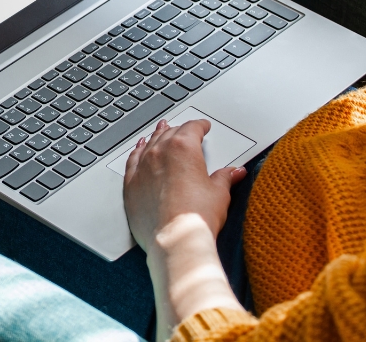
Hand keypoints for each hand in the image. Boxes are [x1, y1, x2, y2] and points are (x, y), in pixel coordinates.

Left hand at [123, 118, 246, 251]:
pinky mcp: (131, 184)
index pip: (192, 128)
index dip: (199, 126)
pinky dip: (137, 152)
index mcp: (183, 148)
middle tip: (185, 130)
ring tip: (161, 130)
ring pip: (150, 144)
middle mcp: (160, 153)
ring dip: (157, 136)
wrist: (175, 239)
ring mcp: (143, 167)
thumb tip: (234, 172)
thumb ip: (225, 178)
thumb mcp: (219, 194)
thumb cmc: (196, 217)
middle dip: (179, 130)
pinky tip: (140, 149)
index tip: (203, 126)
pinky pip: (132, 160)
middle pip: (170, 134)